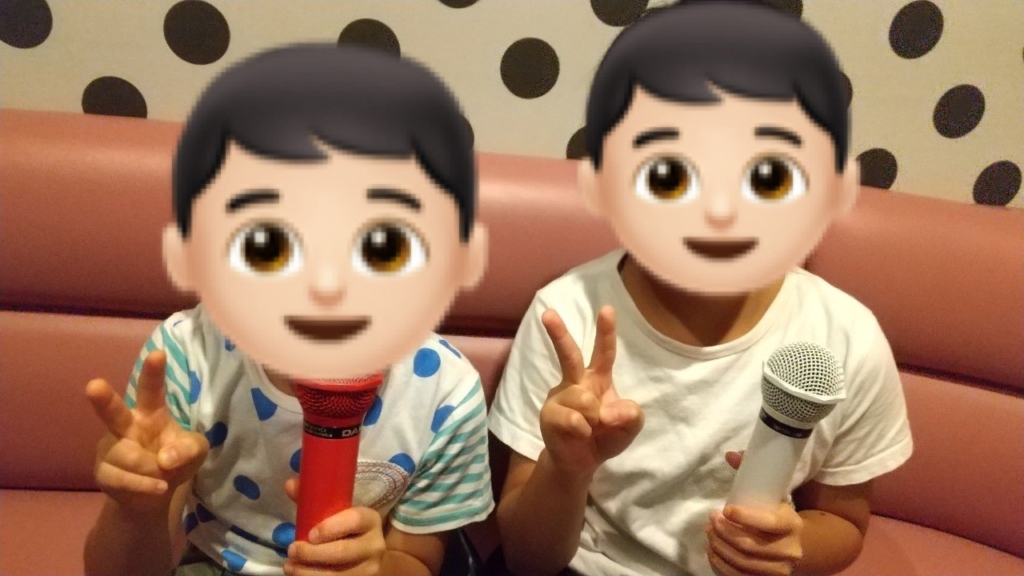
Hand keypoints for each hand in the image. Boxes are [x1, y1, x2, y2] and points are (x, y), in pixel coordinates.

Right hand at [85, 350, 208, 511]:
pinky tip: (158, 486)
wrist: (155, 494)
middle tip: (94, 386)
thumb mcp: (195, 452)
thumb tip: (166, 458)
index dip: (154, 372)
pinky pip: (123, 479)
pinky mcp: (103, 471)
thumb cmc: (176, 460)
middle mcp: (127, 425)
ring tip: (163, 475)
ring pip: (128, 457)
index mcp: (151, 412)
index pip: (152, 389)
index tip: (158, 353)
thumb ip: (189, 449)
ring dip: (152, 470)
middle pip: (114, 412)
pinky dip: (145, 486)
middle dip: (104, 400)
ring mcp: (111, 448)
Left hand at [284, 478, 386, 575]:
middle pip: (344, 552)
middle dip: (313, 553)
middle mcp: (375, 545)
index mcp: (370, 520)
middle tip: (292, 550)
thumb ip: (314, 499)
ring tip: (289, 566)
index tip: (309, 534)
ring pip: (338, 575)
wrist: (366, 554)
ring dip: (309, 572)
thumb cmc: (345, 529)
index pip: (355, 520)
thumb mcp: (336, 513)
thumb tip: (290, 484)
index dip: (332, 527)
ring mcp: (370, 569)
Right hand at [539, 306, 643, 475]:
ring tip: (589, 428)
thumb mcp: (629, 427)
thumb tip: (608, 411)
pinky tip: (580, 435)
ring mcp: (559, 396)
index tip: (606, 309)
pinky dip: (583, 430)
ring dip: (593, 417)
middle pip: (568, 354)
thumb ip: (631, 415)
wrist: (580, 463)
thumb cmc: (605, 437)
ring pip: (584, 399)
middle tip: (548, 314)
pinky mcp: (549, 415)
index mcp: (597, 378)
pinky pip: (573, 419)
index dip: (606, 331)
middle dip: (558, 333)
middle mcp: (575, 382)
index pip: (604, 352)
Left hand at [706, 452, 803, 575]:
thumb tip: (730, 455)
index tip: (725, 509)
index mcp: (793, 524)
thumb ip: (751, 474)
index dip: (745, 518)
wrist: (792, 544)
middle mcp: (790, 550)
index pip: (769, 524)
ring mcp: (780, 569)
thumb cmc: (775, 515)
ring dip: (720, 547)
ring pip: (743, 563)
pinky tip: (712, 551)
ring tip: (709, 533)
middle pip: (750, 546)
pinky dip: (722, 564)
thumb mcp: (770, 495)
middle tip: (711, 520)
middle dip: (725, 532)